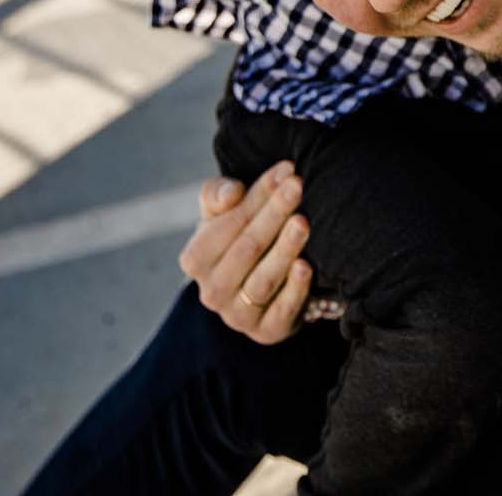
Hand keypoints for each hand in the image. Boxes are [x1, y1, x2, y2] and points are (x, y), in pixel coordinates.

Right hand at [176, 162, 313, 343]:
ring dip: (285, 249)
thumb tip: (231, 192)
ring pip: (263, 279)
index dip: (259, 194)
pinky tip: (307, 266)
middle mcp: (211, 291)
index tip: (287, 170)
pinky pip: (281, 311)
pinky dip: (295, 289)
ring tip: (303, 222)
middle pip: (248, 248)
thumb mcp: (221, 214)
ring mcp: (237, 316)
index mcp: (195, 260)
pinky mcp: (266, 332)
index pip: (230, 222)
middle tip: (299, 186)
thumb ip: (217, 195)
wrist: (257, 284)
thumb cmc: (238, 237)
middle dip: (274, 213)